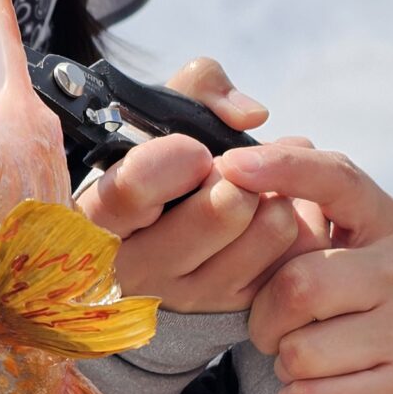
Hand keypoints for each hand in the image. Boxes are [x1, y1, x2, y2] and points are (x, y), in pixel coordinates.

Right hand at [76, 60, 308, 313]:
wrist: (147, 239)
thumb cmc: (151, 166)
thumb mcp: (153, 115)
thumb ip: (197, 87)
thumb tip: (251, 116)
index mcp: (99, 218)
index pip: (135, 188)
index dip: (178, 157)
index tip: (192, 151)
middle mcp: (138, 269)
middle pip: (224, 209)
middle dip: (239, 173)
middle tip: (230, 166)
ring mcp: (186, 295)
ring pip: (269, 229)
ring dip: (274, 193)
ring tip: (254, 186)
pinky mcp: (229, 306)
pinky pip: (293, 254)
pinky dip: (292, 222)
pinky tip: (265, 213)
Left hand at [214, 143, 392, 393]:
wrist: (386, 362)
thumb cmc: (336, 288)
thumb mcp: (321, 238)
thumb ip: (290, 196)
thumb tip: (239, 162)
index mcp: (386, 220)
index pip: (336, 179)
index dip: (283, 170)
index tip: (231, 165)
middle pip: (298, 285)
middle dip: (263, 314)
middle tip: (270, 322)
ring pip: (300, 351)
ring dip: (280, 358)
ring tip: (299, 350)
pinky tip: (308, 384)